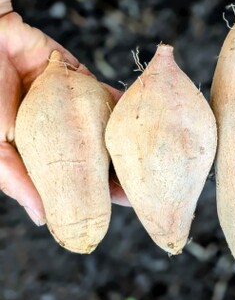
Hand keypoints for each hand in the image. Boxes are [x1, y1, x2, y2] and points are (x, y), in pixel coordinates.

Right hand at [0, 11, 127, 225]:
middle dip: (122, 170)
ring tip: (153, 158)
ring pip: (107, 128)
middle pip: (98, 155)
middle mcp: (62, 131)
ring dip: (130, 142)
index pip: (76, 177)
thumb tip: (42, 217)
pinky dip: (123, 106)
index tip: (121, 205)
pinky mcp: (82, 82)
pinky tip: (144, 121)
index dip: (98, 191)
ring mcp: (74, 106)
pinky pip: (107, 96)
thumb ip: (16, 178)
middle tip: (148, 185)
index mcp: (42, 150)